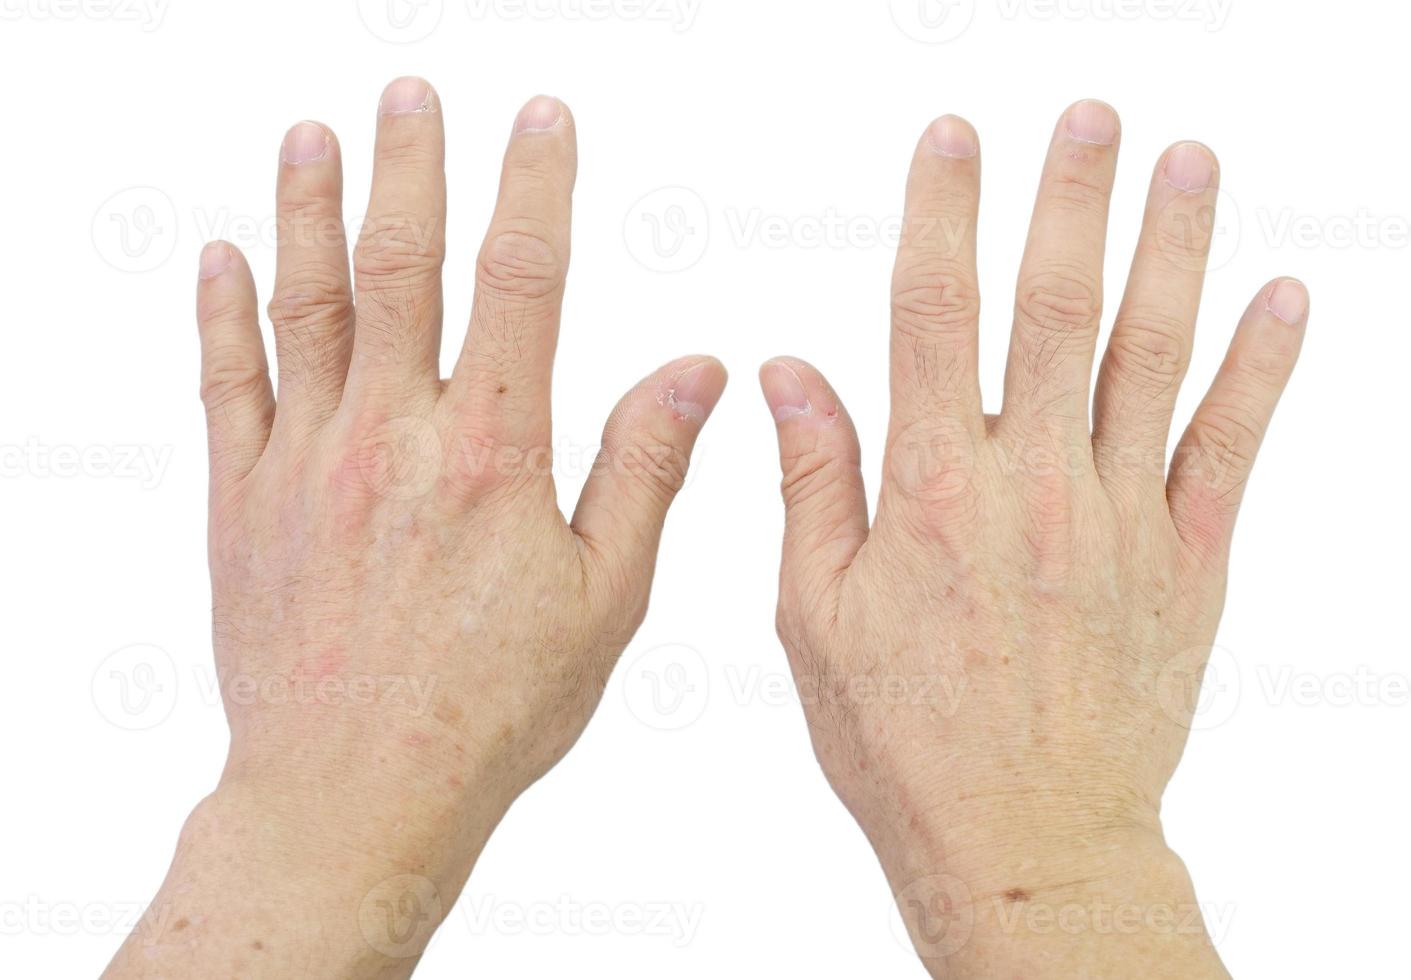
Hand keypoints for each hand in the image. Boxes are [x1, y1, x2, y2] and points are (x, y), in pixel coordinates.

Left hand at [106, 78, 724, 976]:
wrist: (356, 792)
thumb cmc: (493, 708)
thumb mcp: (605, 598)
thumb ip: (646, 468)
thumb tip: (698, 369)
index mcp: (494, 452)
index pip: (522, 281)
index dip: (535, 186)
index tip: (541, 118)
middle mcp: (394, 437)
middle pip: (399, 266)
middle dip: (411, 166)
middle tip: (412, 92)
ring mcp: (308, 461)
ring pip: (304, 304)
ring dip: (306, 208)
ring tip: (312, 133)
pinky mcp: (246, 500)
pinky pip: (226, 383)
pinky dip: (222, 312)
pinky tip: (221, 254)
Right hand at [759, 101, 1304, 976]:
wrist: (1023, 841)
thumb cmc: (905, 740)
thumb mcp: (816, 615)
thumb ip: (814, 480)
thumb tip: (790, 371)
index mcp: (930, 493)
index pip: (932, 316)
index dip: (943, 215)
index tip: (952, 140)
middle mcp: (1031, 486)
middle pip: (1057, 309)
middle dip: (1071, 199)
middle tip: (1090, 116)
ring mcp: (1120, 518)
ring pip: (1153, 355)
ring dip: (1172, 249)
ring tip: (1186, 161)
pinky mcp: (1189, 561)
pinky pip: (1231, 445)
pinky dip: (1262, 365)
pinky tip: (1283, 296)